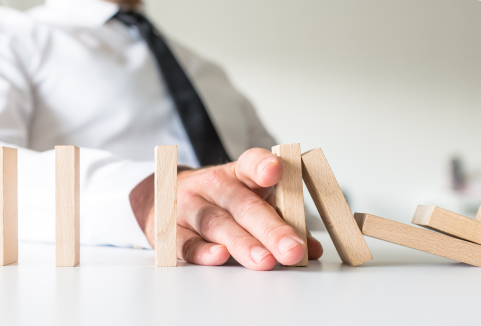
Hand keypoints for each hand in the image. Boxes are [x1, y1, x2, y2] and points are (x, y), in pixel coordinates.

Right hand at [130, 148, 322, 270]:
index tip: (275, 170)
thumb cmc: (222, 200)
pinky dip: (202, 251)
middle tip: (292, 249)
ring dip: (242, 244)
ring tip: (265, 261)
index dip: (262, 165)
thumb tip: (310, 249)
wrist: (170, 196)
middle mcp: (213, 185)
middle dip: (270, 228)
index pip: (250, 163)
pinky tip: (219, 257)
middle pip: (242, 204)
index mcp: (238, 173)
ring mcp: (189, 205)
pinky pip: (185, 241)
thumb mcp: (252, 200)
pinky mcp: (170, 228)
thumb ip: (281, 220)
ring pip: (217, 223)